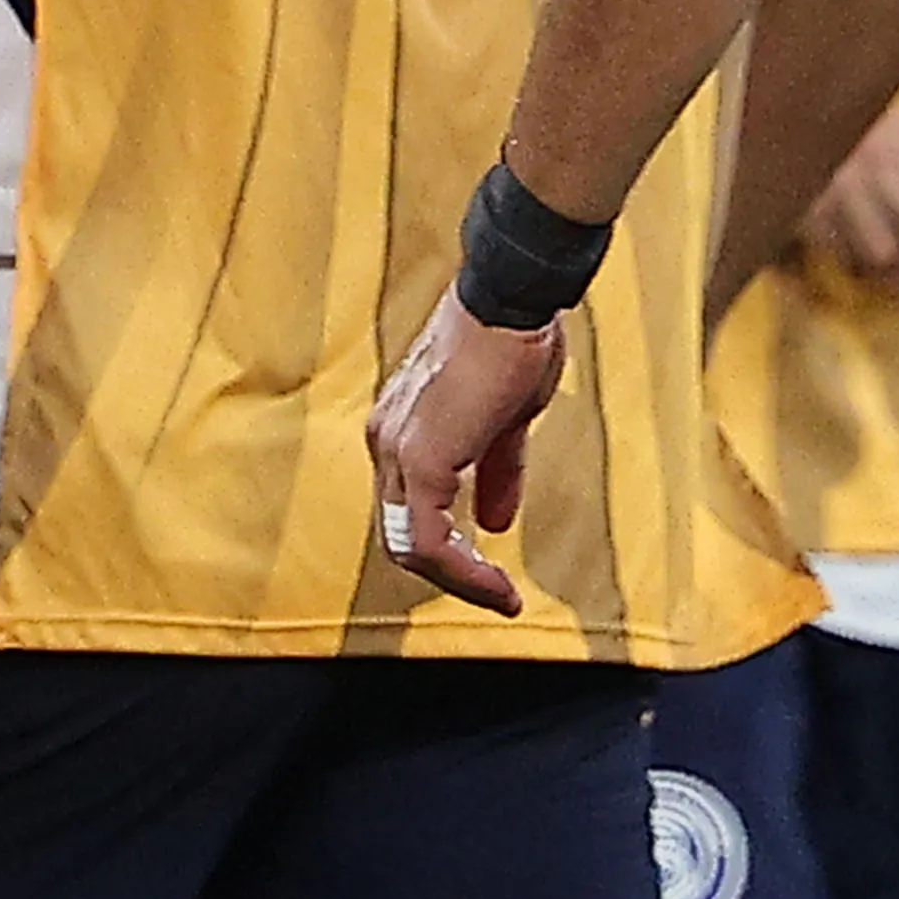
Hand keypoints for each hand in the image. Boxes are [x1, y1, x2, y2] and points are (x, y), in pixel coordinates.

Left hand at [363, 301, 565, 616]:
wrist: (512, 299)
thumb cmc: (511, 343)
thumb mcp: (504, 420)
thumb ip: (496, 471)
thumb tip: (498, 522)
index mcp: (401, 431)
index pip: (407, 511)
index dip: (447, 551)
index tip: (490, 575)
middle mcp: (386, 442)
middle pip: (400, 537)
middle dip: (451, 575)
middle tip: (497, 596)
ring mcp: (397, 450)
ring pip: (411, 547)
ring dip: (459, 583)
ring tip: (502, 599)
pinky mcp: (421, 459)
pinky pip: (430, 540)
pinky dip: (465, 573)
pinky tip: (500, 586)